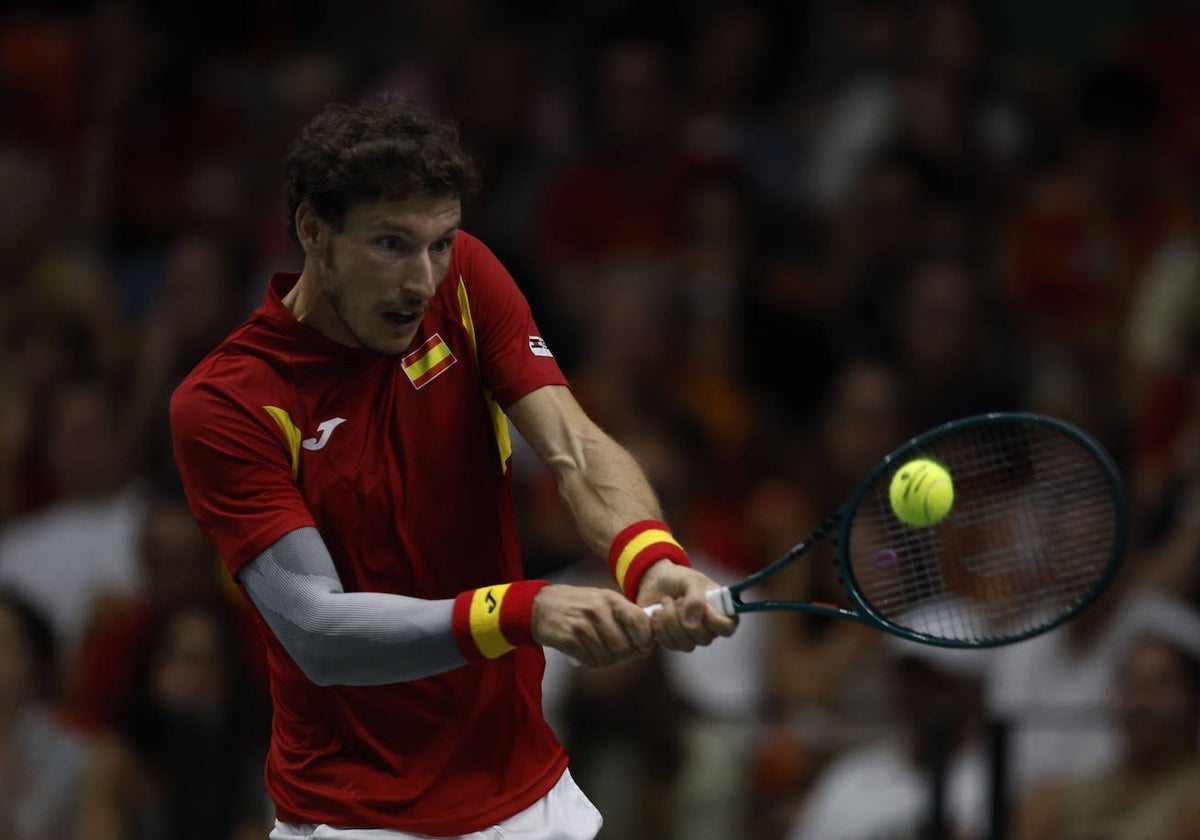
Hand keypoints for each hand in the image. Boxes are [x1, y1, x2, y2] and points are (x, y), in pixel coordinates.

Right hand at [531, 584, 653, 666]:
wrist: (539, 606)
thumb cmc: (576, 604)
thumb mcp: (600, 599)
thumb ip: (622, 614)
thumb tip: (646, 638)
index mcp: (610, 599)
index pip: (640, 621)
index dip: (646, 639)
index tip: (644, 647)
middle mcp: (598, 611)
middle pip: (624, 648)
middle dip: (625, 657)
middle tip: (619, 655)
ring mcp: (582, 626)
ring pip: (608, 658)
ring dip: (605, 661)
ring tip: (599, 652)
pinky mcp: (569, 639)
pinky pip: (590, 662)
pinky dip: (590, 662)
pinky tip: (585, 653)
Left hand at [636, 561, 737, 651]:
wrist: (655, 581)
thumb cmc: (678, 578)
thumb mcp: (691, 581)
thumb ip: (696, 600)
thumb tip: (692, 624)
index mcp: (721, 611)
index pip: (727, 627)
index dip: (714, 621)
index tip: (702, 607)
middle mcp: (709, 628)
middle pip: (704, 638)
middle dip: (685, 617)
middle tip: (677, 599)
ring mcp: (692, 637)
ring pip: (686, 643)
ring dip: (670, 621)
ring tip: (665, 601)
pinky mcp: (675, 641)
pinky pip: (670, 644)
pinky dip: (660, 629)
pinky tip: (657, 613)